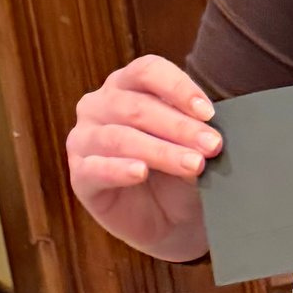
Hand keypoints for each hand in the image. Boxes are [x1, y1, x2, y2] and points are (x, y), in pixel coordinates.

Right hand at [66, 55, 222, 260]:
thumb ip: (196, 133)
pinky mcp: (80, 175)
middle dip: (179, 126)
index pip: (147, 71)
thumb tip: (211, 132)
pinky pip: (95, 169)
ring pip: (120, 138)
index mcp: (127, 86)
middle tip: (212, 145)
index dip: (178, 88)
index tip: (209, 113)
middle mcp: (100, 106)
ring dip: (161, 151)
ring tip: (194, 165)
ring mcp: (85, 139)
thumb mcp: (193, 147)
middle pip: (136, 106)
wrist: (171, 221)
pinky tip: (141, 172)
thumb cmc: (179, 172)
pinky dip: (120, 169)